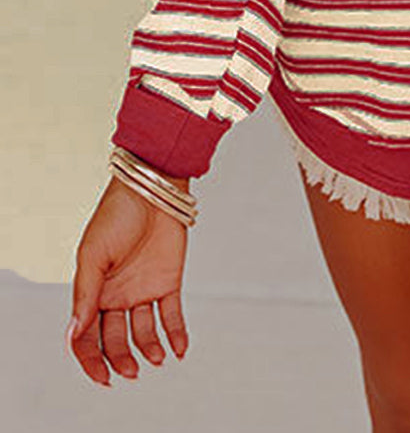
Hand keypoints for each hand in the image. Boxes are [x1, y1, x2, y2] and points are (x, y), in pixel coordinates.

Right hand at [67, 177, 189, 385]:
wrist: (152, 188)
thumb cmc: (116, 215)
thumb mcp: (93, 255)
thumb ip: (85, 294)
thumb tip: (75, 333)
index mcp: (93, 291)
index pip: (86, 336)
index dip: (91, 360)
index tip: (102, 377)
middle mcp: (116, 295)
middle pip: (114, 339)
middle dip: (120, 359)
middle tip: (130, 372)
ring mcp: (143, 290)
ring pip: (143, 332)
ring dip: (148, 350)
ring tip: (155, 359)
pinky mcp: (168, 282)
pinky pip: (172, 315)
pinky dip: (176, 335)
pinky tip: (179, 350)